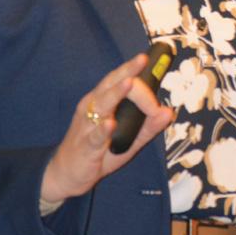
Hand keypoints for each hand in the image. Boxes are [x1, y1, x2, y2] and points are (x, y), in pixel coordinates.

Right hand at [41, 53, 173, 202]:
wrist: (67, 173)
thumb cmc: (97, 151)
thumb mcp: (128, 138)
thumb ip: (148, 126)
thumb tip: (168, 112)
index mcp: (102, 101)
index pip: (120, 80)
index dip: (138, 78)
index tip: (156, 78)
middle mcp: (92, 107)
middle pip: (110, 85)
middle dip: (127, 71)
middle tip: (141, 60)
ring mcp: (87, 125)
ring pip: (101, 105)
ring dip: (116, 94)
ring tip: (129, 83)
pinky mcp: (85, 146)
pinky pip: (94, 136)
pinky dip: (103, 129)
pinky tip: (110, 123)